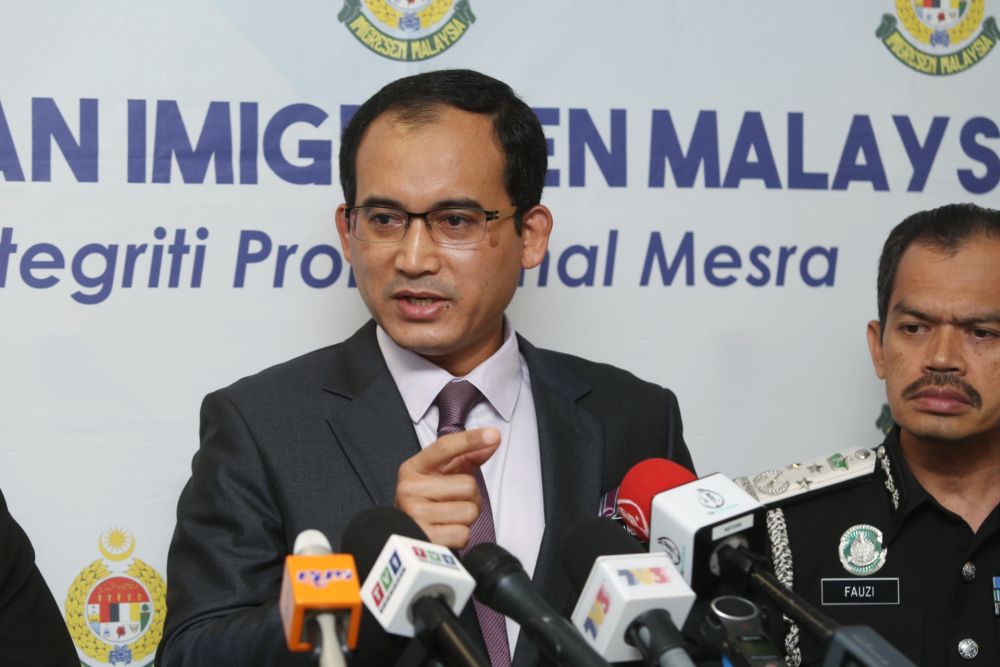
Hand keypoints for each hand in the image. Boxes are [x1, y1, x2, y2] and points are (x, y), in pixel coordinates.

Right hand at [394, 427, 499, 548]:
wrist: (401, 539)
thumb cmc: (426, 503)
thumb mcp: (440, 476)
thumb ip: (467, 457)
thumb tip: (494, 438)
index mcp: (413, 468)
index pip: (444, 448)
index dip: (470, 440)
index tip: (493, 434)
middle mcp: (410, 489)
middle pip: (468, 485)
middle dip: (471, 497)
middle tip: (455, 503)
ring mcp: (414, 514)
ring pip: (468, 511)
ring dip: (466, 518)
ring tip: (449, 519)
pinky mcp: (424, 538)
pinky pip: (463, 534)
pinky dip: (460, 536)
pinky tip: (445, 533)